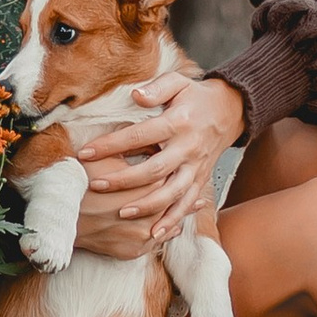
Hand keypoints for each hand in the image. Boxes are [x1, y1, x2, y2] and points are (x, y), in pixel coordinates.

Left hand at [70, 70, 244, 257]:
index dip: (112, 144)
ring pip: (172, 193)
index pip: (140, 135)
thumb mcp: (178, 82)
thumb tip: (135, 95)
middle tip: (97, 185)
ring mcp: (195, 167)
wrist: (229, 111)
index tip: (87, 152)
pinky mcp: (201, 180)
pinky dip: (172, 221)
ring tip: (122, 213)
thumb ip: (156, 88)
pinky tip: (155, 233)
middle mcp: (188, 148)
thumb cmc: (195, 96)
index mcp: (178, 122)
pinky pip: (187, 204)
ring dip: (148, 206)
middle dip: (124, 180)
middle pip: (154, 169)